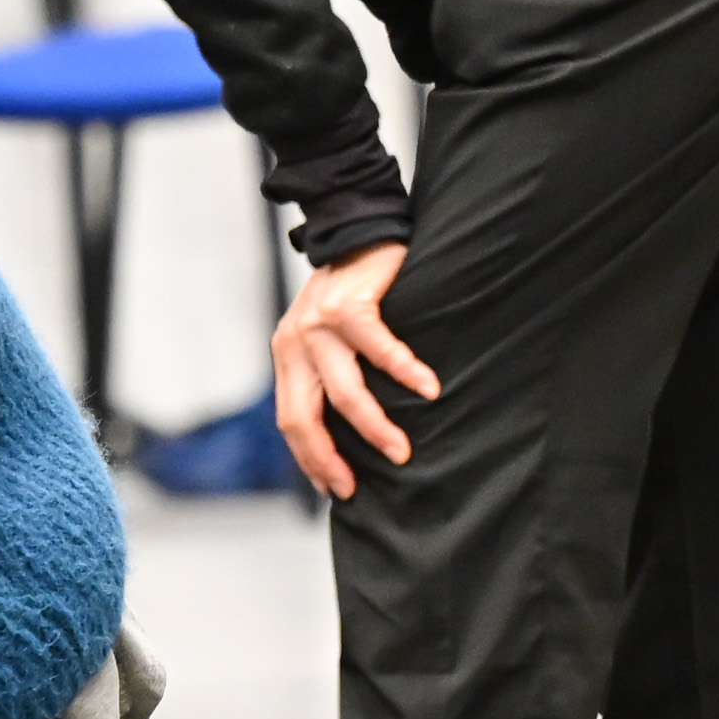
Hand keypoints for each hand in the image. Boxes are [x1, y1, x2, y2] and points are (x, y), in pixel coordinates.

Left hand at [271, 240, 437, 500]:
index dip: (311, 459)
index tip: (336, 489)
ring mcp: (317, 324)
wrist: (358, 228)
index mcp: (287, 356)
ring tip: (401, 450)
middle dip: (330, 458)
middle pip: (304, 417)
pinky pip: (380, 350)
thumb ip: (327, 376)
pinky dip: (406, 373)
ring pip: (345, 393)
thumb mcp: (326, 338)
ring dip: (374, 428)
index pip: (290, 420)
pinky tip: (430, 390)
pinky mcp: (348, 305)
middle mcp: (294, 343)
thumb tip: (349, 436)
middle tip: (357, 487)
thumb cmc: (351, 292)